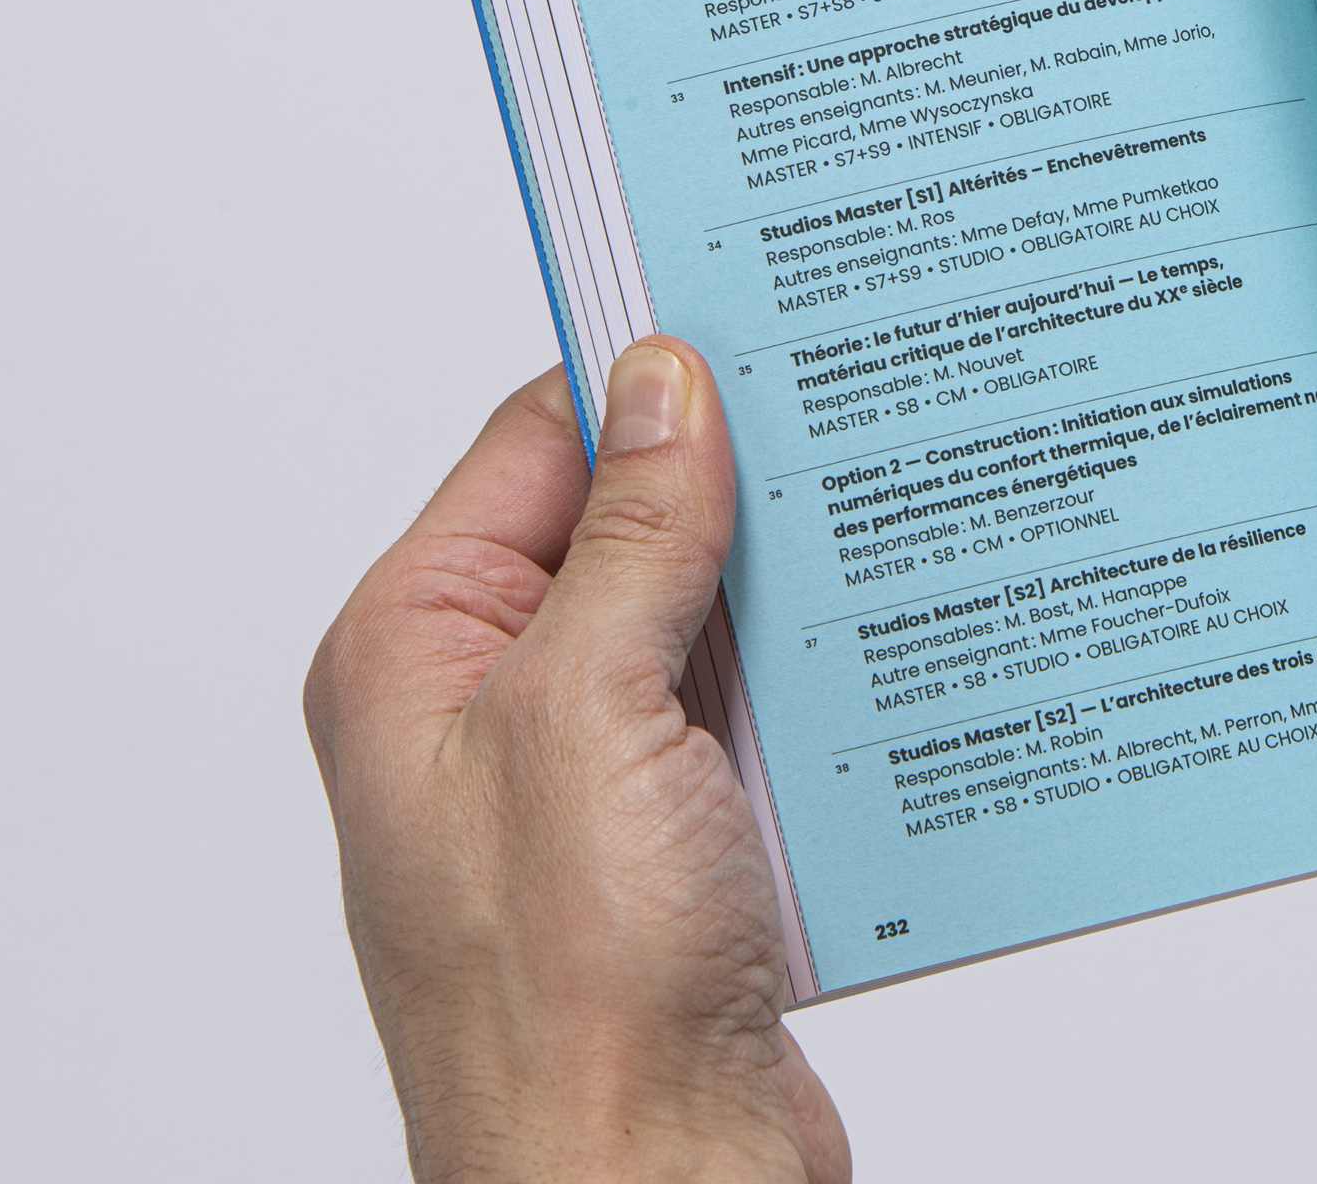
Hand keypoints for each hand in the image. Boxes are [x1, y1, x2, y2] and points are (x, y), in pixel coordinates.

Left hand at [305, 340, 848, 1183]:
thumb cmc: (570, 1002)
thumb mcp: (589, 715)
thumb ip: (631, 538)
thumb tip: (661, 386)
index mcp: (419, 654)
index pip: (535, 446)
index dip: (642, 377)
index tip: (750, 315)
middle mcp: (494, 710)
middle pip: (631, 527)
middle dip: (740, 483)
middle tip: (854, 412)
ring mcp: (593, 784)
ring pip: (709, 625)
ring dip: (793, 593)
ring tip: (893, 529)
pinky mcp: (683, 851)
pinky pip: (760, 721)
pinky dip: (825, 688)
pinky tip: (897, 660)